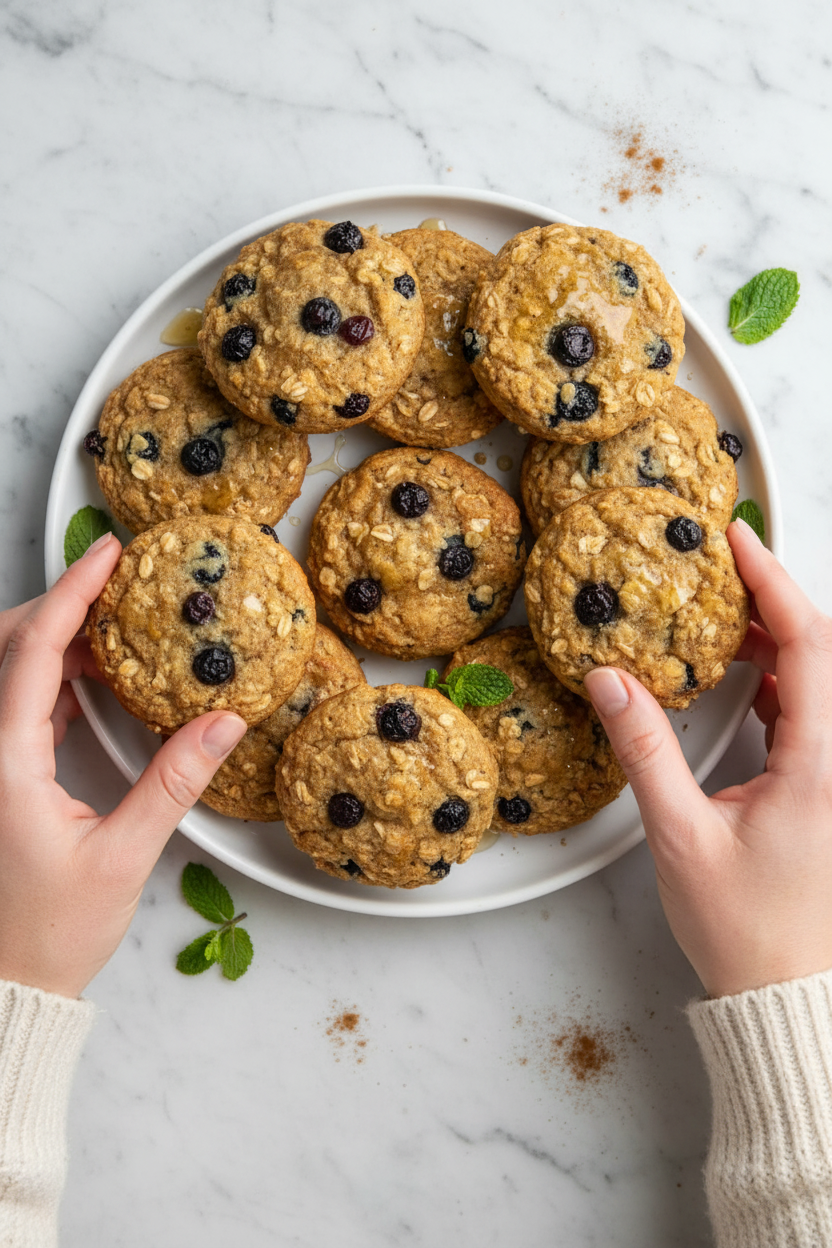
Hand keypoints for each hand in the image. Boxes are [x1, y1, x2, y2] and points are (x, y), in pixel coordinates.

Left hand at [0, 533, 246, 997]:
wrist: (7, 983)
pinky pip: (21, 703)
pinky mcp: (1, 774)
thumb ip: (174, 782)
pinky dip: (56, 678)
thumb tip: (225, 722)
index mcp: (4, 763)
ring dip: (59, 640)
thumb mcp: (124, 856)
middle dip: (59, 605)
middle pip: (8, 647)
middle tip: (117, 584)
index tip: (108, 554)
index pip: (34, 653)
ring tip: (118, 625)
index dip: (72, 594)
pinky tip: (96, 677)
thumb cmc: (50, 932)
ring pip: (12, 672)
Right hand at [584, 519, 831, 998]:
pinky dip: (780, 683)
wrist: (788, 995)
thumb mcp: (681, 838)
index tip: (738, 539)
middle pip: (822, 653)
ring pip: (820, 682)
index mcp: (822, 768)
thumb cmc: (747, 932)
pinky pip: (814, 714)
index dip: (773, 583)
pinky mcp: (828, 789)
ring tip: (717, 618)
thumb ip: (645, 752)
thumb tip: (610, 682)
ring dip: (775, 642)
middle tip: (717, 571)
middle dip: (770, 603)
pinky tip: (740, 679)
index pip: (811, 646)